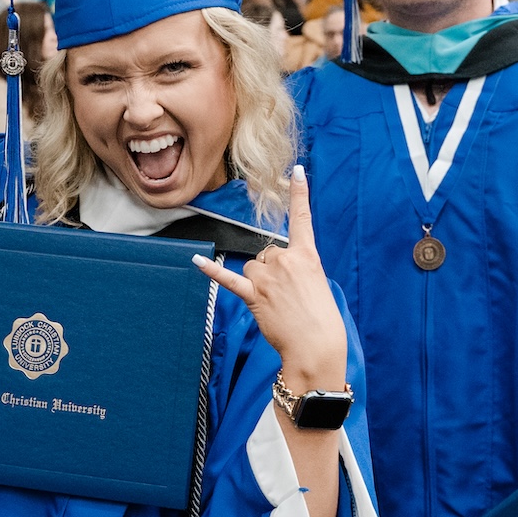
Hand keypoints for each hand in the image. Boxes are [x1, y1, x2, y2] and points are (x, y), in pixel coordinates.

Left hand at [193, 166, 346, 388]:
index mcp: (307, 255)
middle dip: (271, 272)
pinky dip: (212, 271)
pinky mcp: (254, 295)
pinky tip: (197, 261)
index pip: (302, 219)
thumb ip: (296, 269)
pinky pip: (229, 278)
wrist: (316, 345)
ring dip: (258, 283)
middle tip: (287, 296)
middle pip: (266, 254)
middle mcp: (286, 260)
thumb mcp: (316, 284)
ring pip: (251, 268)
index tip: (297, 171)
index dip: (300, 194)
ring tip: (275, 304)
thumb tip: (274, 272)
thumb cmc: (320, 319)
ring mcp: (269, 277)